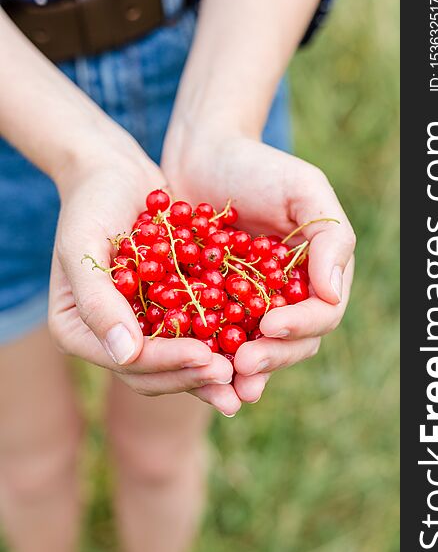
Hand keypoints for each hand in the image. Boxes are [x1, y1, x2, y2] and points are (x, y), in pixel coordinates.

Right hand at [48, 148, 240, 416]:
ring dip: (207, 371)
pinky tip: (246, 346)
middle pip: (151, 372)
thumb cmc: (92, 203)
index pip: (126, 360)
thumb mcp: (84, 245)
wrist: (115, 176)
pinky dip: (215, 342)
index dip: (166, 363)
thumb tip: (124, 355)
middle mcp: (107, 336)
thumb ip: (97, 301)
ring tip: (243, 374)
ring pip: (173, 362)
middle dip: (191, 375)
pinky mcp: (163, 311)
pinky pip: (190, 334)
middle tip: (230, 375)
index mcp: (77, 330)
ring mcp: (137, 326)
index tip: (205, 357)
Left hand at [162, 133, 355, 403]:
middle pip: (291, 342)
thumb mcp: (304, 190)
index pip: (321, 314)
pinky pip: (215, 338)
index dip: (300, 326)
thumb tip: (333, 294)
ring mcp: (250, 305)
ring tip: (225, 384)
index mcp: (316, 276)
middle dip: (271, 357)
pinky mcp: (214, 306)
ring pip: (255, 349)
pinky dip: (209, 357)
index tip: (270, 324)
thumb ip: (329, 238)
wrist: (203, 156)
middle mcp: (288, 297)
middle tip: (244, 365)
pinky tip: (195, 367)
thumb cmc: (258, 167)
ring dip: (242, 372)